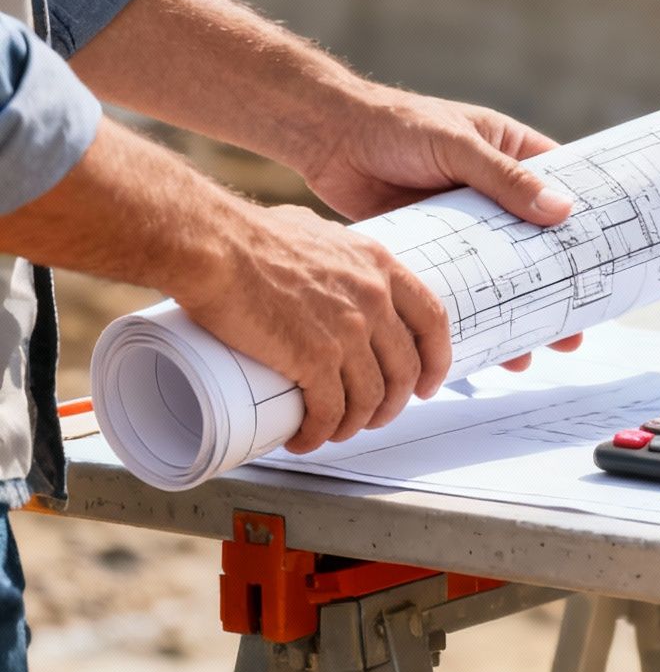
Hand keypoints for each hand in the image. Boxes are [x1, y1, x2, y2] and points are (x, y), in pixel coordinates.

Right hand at [177, 203, 450, 452]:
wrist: (213, 245)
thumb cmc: (248, 235)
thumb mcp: (317, 233)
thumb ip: (335, 256)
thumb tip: (329, 269)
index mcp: (379, 267)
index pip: (432, 320)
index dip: (435, 359)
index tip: (426, 383)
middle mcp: (374, 300)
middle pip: (405, 368)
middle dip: (392, 403)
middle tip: (374, 416)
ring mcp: (349, 331)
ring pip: (370, 397)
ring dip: (355, 423)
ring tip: (334, 431)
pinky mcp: (315, 358)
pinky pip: (330, 411)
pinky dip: (320, 432)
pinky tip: (305, 438)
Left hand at [291, 88, 582, 367]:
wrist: (327, 138)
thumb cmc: (396, 125)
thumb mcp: (457, 145)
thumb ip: (505, 180)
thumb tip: (562, 211)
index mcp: (514, 156)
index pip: (565, 193)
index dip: (589, 229)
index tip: (612, 266)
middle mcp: (497, 195)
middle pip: (540, 248)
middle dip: (559, 292)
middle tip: (575, 332)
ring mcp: (466, 226)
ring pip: (503, 276)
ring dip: (519, 314)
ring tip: (533, 352)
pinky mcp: (435, 248)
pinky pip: (463, 288)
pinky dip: (475, 316)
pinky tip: (484, 347)